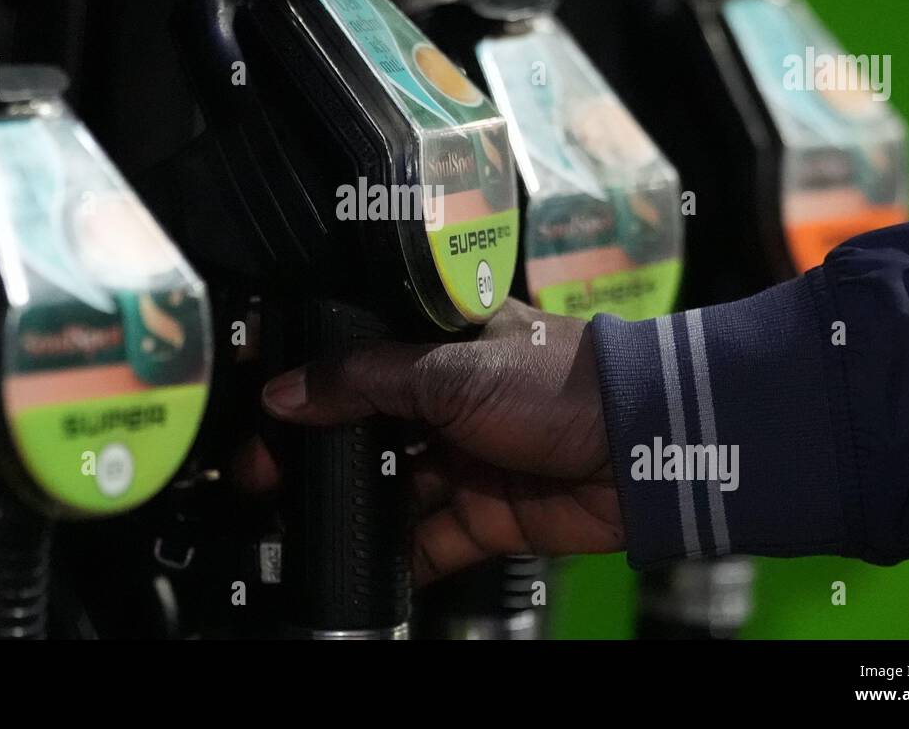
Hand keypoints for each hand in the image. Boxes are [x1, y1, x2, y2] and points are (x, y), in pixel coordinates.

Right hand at [237, 300, 623, 584]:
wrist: (647, 446)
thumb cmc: (563, 381)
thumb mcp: (452, 368)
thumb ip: (364, 380)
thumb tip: (284, 391)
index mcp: (442, 343)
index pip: (359, 360)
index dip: (310, 385)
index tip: (261, 410)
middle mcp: (450, 399)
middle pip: (367, 431)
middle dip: (319, 456)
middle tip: (265, 479)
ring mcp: (469, 458)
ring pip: (393, 488)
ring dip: (352, 508)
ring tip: (299, 525)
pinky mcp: (490, 514)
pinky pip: (431, 540)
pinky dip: (400, 556)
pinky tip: (362, 565)